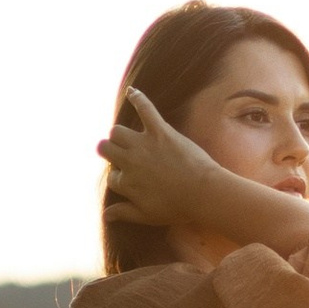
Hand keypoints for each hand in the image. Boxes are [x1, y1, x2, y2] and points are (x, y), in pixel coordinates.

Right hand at [96, 87, 221, 228]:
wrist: (203, 192)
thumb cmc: (177, 207)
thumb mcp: (147, 216)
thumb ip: (124, 213)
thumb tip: (105, 215)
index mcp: (126, 183)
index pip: (111, 176)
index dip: (119, 178)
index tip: (128, 180)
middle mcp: (130, 161)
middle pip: (106, 149)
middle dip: (109, 152)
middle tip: (119, 154)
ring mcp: (143, 144)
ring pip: (117, 132)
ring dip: (118, 134)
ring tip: (125, 136)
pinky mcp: (160, 131)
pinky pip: (146, 110)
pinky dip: (139, 98)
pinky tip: (132, 91)